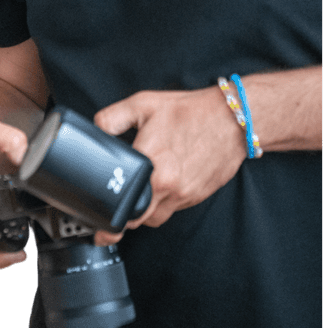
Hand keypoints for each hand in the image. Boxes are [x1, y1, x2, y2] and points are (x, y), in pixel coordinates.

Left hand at [92, 86, 245, 244]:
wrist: (232, 119)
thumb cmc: (190, 112)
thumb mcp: (142, 105)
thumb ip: (112, 118)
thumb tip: (95, 130)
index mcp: (152, 166)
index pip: (124, 205)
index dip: (109, 216)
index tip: (100, 222)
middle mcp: (169, 186)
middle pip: (139, 220)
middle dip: (124, 219)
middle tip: (114, 214)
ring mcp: (184, 194)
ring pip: (157, 218)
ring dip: (145, 211)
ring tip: (138, 196)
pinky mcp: (197, 195)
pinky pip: (174, 208)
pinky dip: (164, 202)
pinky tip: (161, 185)